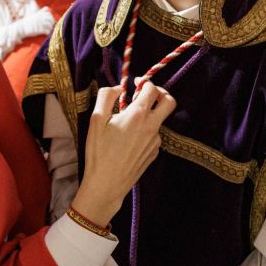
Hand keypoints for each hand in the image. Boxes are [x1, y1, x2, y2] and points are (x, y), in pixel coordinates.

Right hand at [12, 7, 54, 41]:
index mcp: (39, 14)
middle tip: (50, 26)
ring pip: (50, 26)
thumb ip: (41, 12)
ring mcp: (40, 24)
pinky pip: (47, 31)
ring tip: (48, 30)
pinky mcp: (39, 30)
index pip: (49, 14)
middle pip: (51, 20)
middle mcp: (40, 18)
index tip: (50, 21)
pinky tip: (46, 33)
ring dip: (50, 28)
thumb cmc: (27, 22)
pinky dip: (48, 32)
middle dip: (52, 23)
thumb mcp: (34, 15)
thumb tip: (48, 8)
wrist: (21, 28)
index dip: (51, 17)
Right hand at [73, 82, 175, 225]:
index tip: (135, 84)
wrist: (107, 184)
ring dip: (148, 115)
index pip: (152, 89)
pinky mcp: (154, 152)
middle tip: (146, 94)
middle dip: (160, 93)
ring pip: (159, 120)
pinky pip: (153, 135)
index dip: (144, 82)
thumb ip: (106, 96)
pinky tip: (128, 139)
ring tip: (127, 123)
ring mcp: (156, 141)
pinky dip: (145, 131)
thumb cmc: (99, 152)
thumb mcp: (96, 120)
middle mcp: (152, 127)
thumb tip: (118, 87)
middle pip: (169, 102)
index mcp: (138, 115)